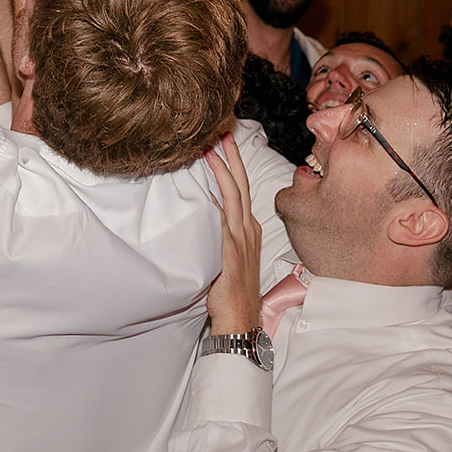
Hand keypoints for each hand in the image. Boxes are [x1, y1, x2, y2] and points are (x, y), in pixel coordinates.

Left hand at [205, 134, 262, 334]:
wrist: (239, 318)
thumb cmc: (229, 292)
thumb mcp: (225, 255)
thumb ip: (218, 233)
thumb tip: (203, 213)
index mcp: (248, 229)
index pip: (241, 189)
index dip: (232, 166)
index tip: (221, 146)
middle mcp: (248, 229)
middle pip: (241, 184)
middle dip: (231, 157)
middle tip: (221, 133)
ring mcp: (242, 236)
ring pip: (235, 192)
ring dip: (224, 167)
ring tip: (212, 146)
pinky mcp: (233, 246)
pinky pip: (227, 213)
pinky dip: (221, 191)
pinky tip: (211, 178)